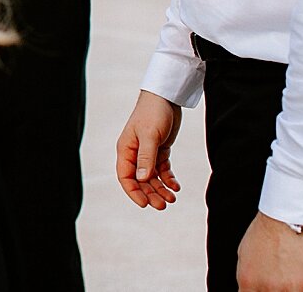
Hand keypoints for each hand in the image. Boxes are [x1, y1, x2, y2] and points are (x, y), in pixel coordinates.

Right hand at [116, 90, 183, 209]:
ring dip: (160, 189)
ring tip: (172, 198)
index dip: (134, 192)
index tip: (145, 204)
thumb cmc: (153, 113)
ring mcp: (147, 152)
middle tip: (163, 205)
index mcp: (126, 149)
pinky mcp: (159, 150)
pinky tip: (176, 186)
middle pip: (140, 180)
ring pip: (151, 177)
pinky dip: (168, 179)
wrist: (166, 97)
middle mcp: (134, 153)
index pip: (125, 176)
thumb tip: (143, 179)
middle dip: (150, 194)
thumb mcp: (150, 136)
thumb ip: (146, 158)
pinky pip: (162, 170)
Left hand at [236, 213, 302, 290]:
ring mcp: (289, 289)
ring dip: (289, 290)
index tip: (261, 288)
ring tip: (289, 276)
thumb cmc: (265, 231)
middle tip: (277, 279)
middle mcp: (267, 288)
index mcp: (247, 280)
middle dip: (272, 290)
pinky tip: (301, 282)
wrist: (287, 217)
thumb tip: (250, 288)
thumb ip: (248, 276)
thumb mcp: (244, 254)